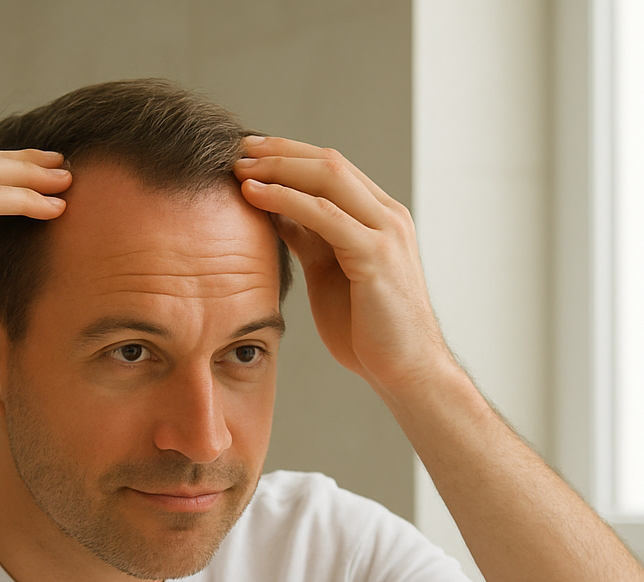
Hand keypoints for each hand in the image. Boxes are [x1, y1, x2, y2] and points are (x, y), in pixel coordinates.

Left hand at [233, 137, 451, 395]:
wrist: (405, 371)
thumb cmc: (368, 330)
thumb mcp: (330, 272)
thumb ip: (310, 239)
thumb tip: (276, 213)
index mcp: (379, 217)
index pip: (331, 168)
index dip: (288, 154)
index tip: (249, 151)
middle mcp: (387, 215)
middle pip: (328, 163)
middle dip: (279, 152)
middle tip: (238, 149)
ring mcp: (386, 232)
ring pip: (328, 178)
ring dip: (279, 169)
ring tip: (239, 168)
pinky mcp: (377, 255)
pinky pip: (325, 215)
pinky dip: (286, 199)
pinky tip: (255, 195)